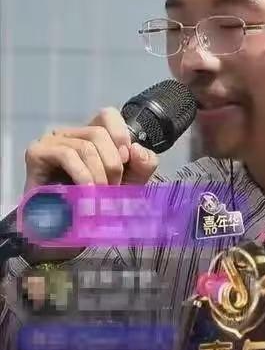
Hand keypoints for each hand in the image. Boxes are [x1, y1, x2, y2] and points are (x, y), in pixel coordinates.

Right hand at [24, 107, 158, 192]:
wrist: (69, 234)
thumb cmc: (98, 204)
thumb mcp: (130, 183)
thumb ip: (143, 164)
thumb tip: (136, 149)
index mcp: (91, 135)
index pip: (108, 115)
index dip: (121, 133)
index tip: (127, 159)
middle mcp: (70, 134)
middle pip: (98, 132)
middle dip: (112, 163)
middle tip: (113, 188)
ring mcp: (52, 141)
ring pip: (85, 146)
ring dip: (99, 174)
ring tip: (100, 196)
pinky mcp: (37, 153)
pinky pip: (66, 155)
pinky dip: (83, 174)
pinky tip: (87, 192)